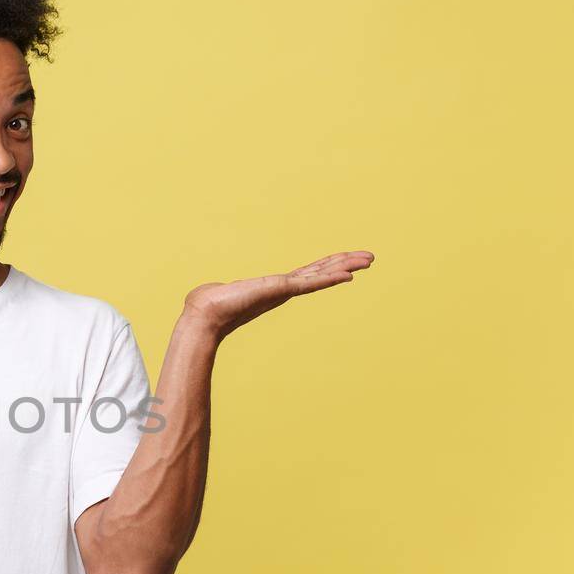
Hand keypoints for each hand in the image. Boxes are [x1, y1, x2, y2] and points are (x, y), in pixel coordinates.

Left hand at [182, 250, 374, 341]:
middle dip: (345, 264)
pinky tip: (348, 275)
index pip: (308, 274)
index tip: (346, 261)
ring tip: (368, 260)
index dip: (328, 267)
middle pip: (321, 273)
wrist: (204, 315)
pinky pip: (310, 283)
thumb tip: (216, 290)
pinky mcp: (280, 291)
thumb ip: (228, 290)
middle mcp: (284, 290)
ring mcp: (284, 291)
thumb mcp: (223, 291)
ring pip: (321, 275)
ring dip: (345, 267)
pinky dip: (329, 278)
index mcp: (275, 288)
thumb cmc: (210, 305)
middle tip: (370, 258)